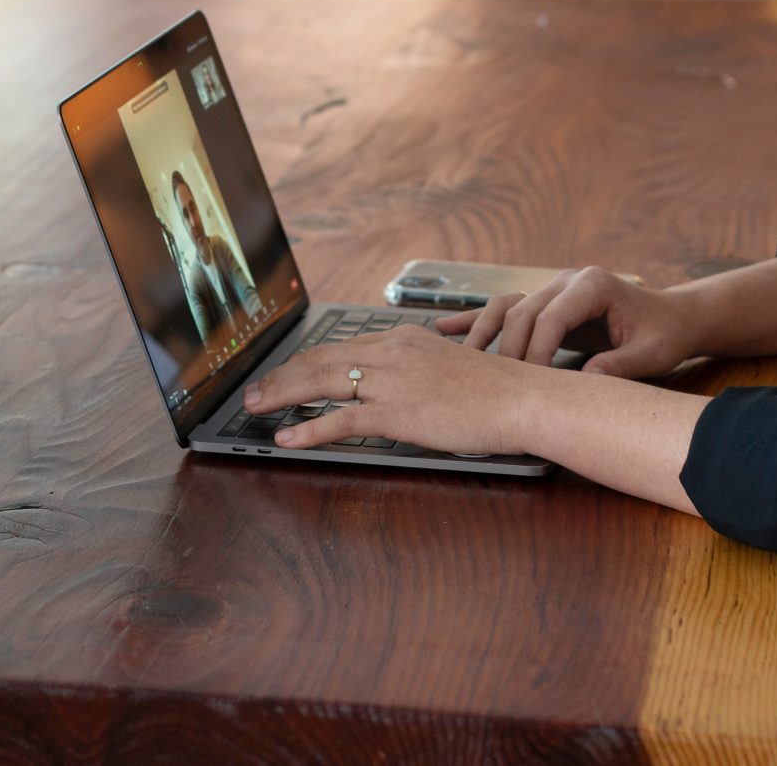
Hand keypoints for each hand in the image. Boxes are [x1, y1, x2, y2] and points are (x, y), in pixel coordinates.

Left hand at [240, 325, 546, 454]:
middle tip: (254, 390)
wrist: (521, 399)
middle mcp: (391, 352)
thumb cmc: (495, 390)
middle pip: (320, 359)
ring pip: (321, 383)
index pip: (340, 347)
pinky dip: (309, 428)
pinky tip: (288, 438)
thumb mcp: (447, 367)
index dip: (304, 361)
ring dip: (282, 395)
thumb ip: (415, 371)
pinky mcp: (397, 412)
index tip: (284, 372)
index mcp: (402, 339)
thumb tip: (394, 389)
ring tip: (256, 408)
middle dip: (281, 375)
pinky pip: (341, 420)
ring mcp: (392, 381)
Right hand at [435, 266, 702, 378]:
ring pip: (507, 307)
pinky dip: (477, 319)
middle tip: (498, 386)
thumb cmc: (664, 335)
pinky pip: (506, 309)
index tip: (530, 384)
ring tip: (458, 358)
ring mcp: (553, 288)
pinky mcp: (546, 302)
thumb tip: (588, 382)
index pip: (551, 317)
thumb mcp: (650, 353)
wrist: (671, 317)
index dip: (537, 352)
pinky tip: (445, 328)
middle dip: (508, 350)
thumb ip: (621, 365)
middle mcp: (568, 280)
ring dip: (482, 333)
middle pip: (522, 312)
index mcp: (593, 284)